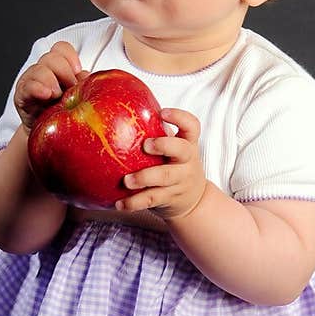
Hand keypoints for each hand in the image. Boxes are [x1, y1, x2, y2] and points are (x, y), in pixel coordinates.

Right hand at [14, 41, 88, 131]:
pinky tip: (45, 94)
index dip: (70, 56)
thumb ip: (83, 85)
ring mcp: (30, 82)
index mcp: (58, 67)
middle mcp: (43, 70)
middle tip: (69, 88)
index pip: (61, 49)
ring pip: (39, 70)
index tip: (77, 71)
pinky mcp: (22, 96)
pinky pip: (27, 87)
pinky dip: (37, 88)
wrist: (49, 135)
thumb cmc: (65, 113)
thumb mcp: (78, 97)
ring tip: (57, 95)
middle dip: (63, 71)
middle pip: (51, 57)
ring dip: (50, 80)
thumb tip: (87, 76)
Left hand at [119, 107, 207, 222]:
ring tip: (126, 181)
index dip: (180, 117)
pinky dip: (134, 202)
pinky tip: (119, 203)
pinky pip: (151, 199)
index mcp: (188, 145)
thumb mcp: (174, 151)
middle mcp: (187, 161)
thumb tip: (119, 115)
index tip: (163, 112)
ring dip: (144, 178)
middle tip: (146, 145)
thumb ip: (157, 135)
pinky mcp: (170, 198)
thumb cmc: (176, 167)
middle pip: (182, 150)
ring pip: (165, 178)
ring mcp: (180, 181)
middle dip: (164, 146)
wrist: (194, 201)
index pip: (192, 126)